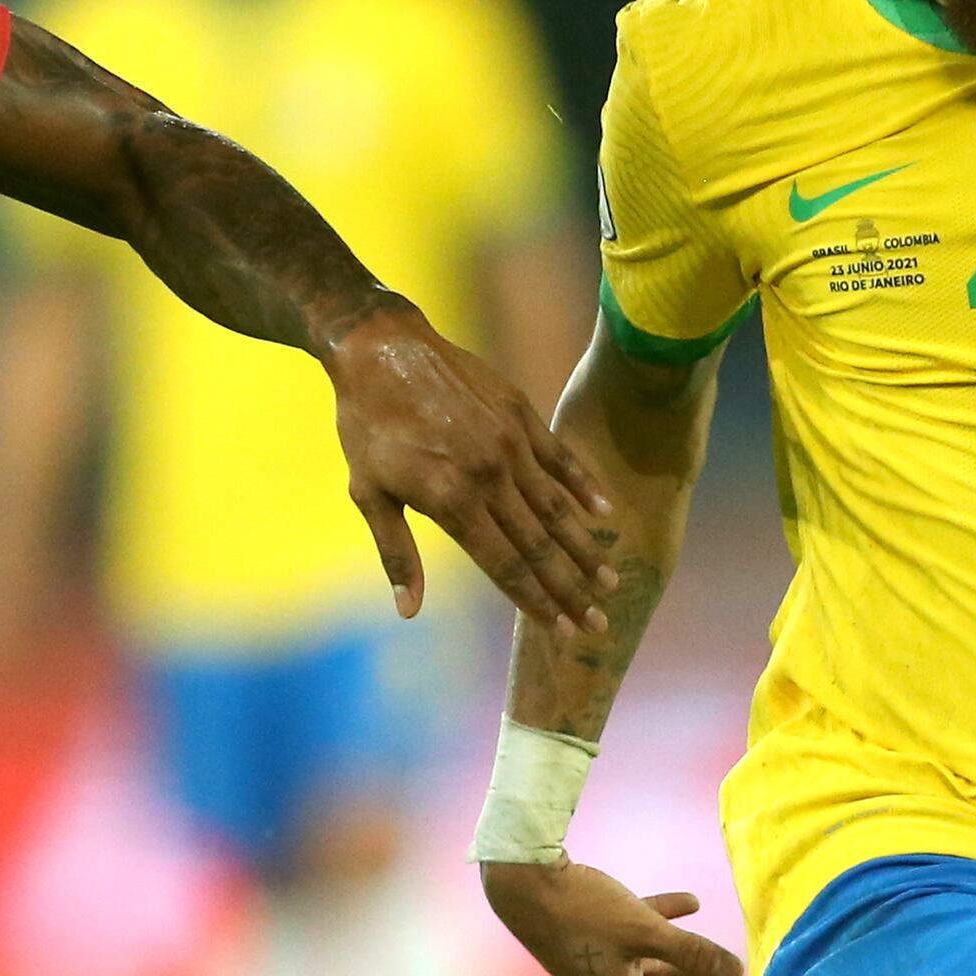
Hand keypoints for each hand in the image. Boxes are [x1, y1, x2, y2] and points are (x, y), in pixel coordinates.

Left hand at [322, 299, 617, 632]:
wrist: (379, 345)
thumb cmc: (366, 425)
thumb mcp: (367, 492)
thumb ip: (397, 552)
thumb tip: (408, 611)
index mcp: (451, 499)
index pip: (504, 565)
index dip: (536, 602)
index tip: (562, 630)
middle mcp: (488, 474)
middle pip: (539, 545)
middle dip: (571, 589)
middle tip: (599, 622)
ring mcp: (509, 441)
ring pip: (556, 507)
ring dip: (585, 548)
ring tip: (609, 579)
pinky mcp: (520, 412)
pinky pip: (560, 457)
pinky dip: (583, 486)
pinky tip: (604, 513)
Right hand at [482, 861, 749, 975]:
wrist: (521, 880)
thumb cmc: (580, 909)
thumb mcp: (641, 930)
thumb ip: (691, 951)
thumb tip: (737, 971)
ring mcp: (601, 966)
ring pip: (659, 973)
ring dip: (695, 966)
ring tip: (735, 963)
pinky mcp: (594, 938)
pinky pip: (638, 937)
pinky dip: (665, 923)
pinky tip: (691, 904)